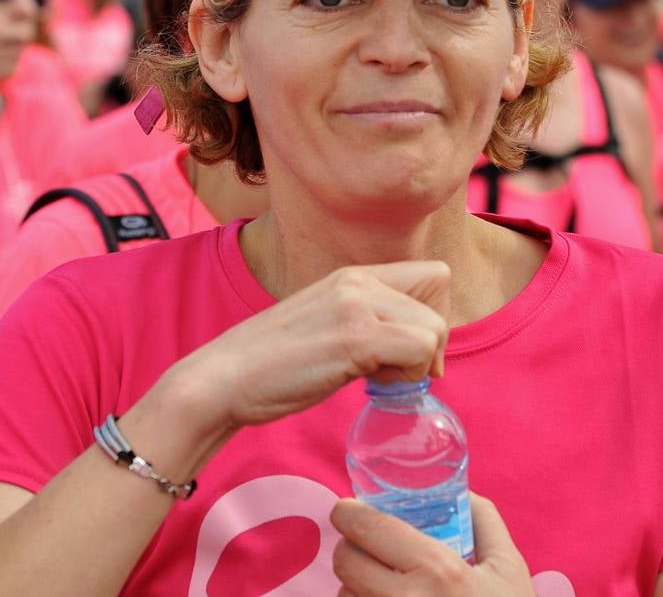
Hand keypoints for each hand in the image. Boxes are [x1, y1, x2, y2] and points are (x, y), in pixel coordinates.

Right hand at [161, 262, 450, 433]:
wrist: (223, 379)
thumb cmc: (271, 365)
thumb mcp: (327, 324)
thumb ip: (366, 321)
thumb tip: (416, 348)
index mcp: (352, 275)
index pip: (433, 276)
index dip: (431, 317)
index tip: (406, 353)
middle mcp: (357, 280)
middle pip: (439, 303)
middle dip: (429, 346)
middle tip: (393, 373)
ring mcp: (355, 305)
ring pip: (435, 329)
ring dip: (416, 365)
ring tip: (375, 380)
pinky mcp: (354, 337)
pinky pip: (420, 350)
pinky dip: (408, 376)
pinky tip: (370, 386)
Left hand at [331, 493, 535, 596]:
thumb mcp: (508, 567)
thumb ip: (484, 520)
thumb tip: (459, 492)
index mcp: (438, 570)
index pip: (368, 528)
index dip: (349, 513)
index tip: (349, 510)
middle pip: (345, 561)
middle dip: (351, 546)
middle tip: (367, 544)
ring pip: (345, 593)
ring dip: (356, 581)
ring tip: (384, 580)